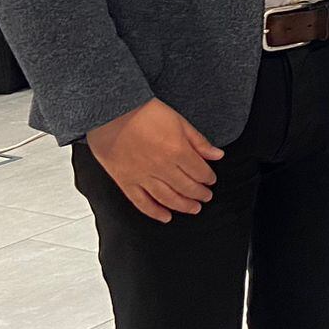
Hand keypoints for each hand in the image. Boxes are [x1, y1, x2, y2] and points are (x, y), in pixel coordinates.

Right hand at [87, 98, 223, 223]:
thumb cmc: (144, 111)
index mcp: (177, 151)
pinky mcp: (125, 181)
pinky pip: (142, 202)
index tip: (210, 180)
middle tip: (205, 197)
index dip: (208, 178)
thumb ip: (199, 141)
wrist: (110, 111)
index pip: (200, 172)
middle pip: (187, 187)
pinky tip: (165, 217)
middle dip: (199, 194)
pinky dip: (155, 212)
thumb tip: (218, 155)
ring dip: (183, 206)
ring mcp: (143, 176)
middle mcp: (162, 167)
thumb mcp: (179, 120)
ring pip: (168, 198)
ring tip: (194, 208)